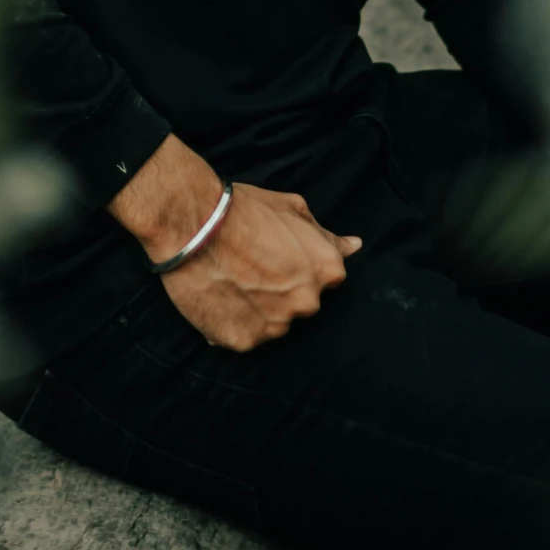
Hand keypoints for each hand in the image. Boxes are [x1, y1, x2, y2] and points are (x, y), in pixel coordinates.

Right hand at [109, 134, 361, 352]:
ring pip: (275, 323)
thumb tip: (354, 246)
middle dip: (283, 290)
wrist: (195, 224)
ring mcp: (277, 326)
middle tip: (254, 267)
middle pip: (301, 303)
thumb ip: (327, 235)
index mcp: (326, 270)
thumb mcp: (294, 208)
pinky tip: (222, 297)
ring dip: (260, 309)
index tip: (278, 256)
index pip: (326, 278)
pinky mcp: (245, 341)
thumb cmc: (245, 210)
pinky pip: (246, 336)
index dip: (300, 265)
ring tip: (234, 281)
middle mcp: (307, 303)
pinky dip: (235, 323)